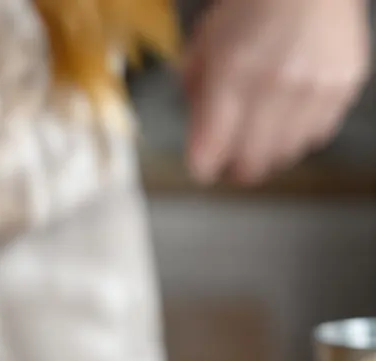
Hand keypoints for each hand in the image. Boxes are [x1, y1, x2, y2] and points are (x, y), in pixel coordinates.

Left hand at [183, 0, 370, 184]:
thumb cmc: (251, 8)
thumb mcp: (204, 46)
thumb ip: (195, 93)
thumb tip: (198, 135)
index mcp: (232, 75)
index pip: (211, 149)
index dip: (203, 166)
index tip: (202, 167)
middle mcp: (274, 87)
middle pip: (251, 163)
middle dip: (235, 169)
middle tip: (229, 163)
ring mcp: (313, 90)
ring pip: (286, 155)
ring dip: (268, 155)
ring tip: (259, 140)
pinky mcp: (342, 88)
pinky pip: (317, 135)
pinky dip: (299, 136)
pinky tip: (288, 119)